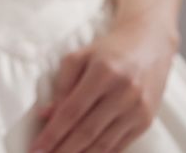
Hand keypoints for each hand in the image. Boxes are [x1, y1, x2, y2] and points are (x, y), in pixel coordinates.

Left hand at [30, 15, 177, 152]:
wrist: (148, 43)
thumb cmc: (108, 50)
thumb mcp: (80, 56)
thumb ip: (62, 84)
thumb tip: (46, 114)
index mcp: (103, 72)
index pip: (72, 110)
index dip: (53, 132)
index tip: (36, 147)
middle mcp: (123, 92)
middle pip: (87, 131)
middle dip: (63, 149)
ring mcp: (137, 109)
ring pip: (103, 143)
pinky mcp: (146, 121)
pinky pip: (119, 145)